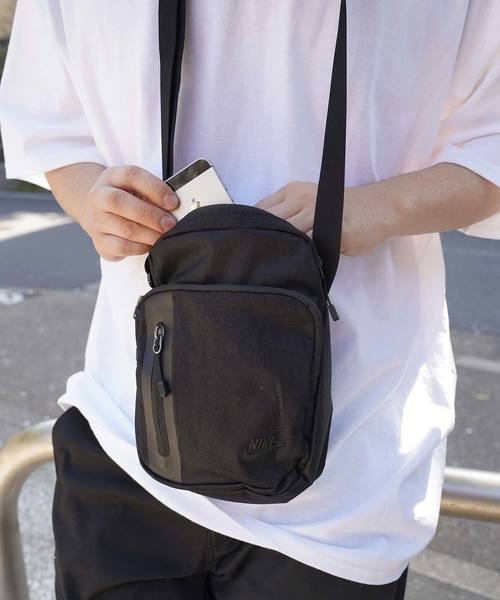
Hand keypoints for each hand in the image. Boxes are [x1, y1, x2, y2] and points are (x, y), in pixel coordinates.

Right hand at [80, 165, 178, 260]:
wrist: (96, 210)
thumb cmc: (126, 198)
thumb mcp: (136, 187)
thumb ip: (153, 194)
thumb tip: (175, 208)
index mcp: (112, 177)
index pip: (132, 176)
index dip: (154, 188)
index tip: (173, 202)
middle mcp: (99, 197)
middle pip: (121, 203)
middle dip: (151, 215)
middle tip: (170, 223)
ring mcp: (97, 220)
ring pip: (125, 228)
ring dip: (150, 234)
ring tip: (165, 236)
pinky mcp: (100, 242)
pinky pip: (122, 247)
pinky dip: (141, 248)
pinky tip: (151, 245)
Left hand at [254, 181, 388, 255]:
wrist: (377, 209)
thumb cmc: (340, 209)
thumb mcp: (309, 203)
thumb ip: (287, 215)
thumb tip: (260, 235)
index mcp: (292, 191)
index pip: (260, 209)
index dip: (248, 227)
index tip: (241, 244)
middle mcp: (301, 198)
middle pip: (269, 222)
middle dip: (259, 241)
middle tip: (248, 260)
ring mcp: (316, 212)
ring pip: (287, 233)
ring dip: (277, 250)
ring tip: (266, 267)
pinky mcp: (331, 229)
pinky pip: (308, 245)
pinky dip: (299, 256)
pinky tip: (291, 267)